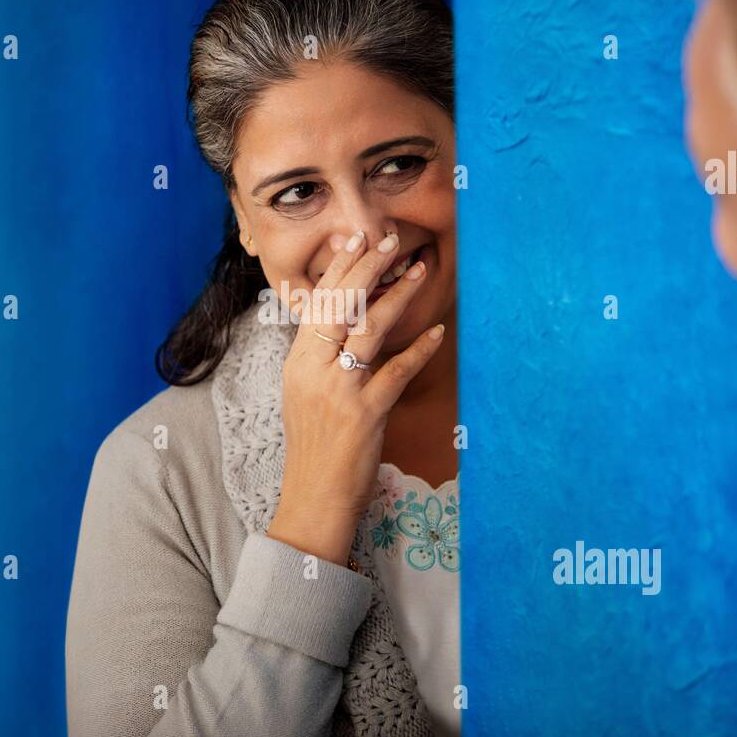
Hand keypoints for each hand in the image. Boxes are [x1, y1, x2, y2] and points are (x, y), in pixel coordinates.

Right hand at [266, 229, 446, 566]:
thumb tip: (344, 321)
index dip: (341, 268)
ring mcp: (339, 389)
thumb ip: (320, 357)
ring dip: (399, 296)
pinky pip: (397, 370)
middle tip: (390, 241)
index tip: (359, 240)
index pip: (318, 301)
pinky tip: (438, 333)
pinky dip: (420, 349)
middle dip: (368, 267)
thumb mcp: (305, 393)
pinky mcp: (365, 411)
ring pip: (370, 328)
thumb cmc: (314, 447)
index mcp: (297, 361)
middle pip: (341, 304)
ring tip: (419, 271)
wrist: (313, 497)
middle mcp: (314, 368)